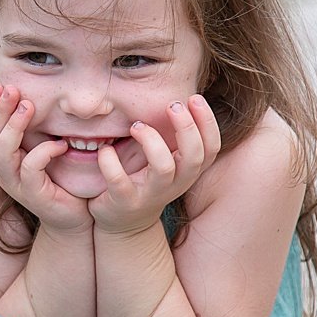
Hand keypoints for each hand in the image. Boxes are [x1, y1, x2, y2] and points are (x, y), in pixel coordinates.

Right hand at [0, 82, 91, 233]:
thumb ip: (36, 130)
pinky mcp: (32, 194)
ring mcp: (15, 184)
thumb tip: (33, 96)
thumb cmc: (59, 179)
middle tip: (12, 88)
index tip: (0, 83)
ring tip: (28, 106)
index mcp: (3, 157)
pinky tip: (60, 144)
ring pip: (4, 152)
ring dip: (15, 127)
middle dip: (1, 109)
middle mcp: (3, 170)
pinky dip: (44, 152)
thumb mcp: (44, 149)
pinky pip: (30, 168)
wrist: (73, 215)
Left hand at [89, 94, 220, 236]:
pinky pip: (120, 183)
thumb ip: (174, 135)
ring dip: (151, 142)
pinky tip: (105, 151)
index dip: (208, 123)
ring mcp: (150, 195)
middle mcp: (175, 183)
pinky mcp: (125, 202)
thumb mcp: (166, 159)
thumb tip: (179, 95)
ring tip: (136, 126)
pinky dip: (111, 163)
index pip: (211, 148)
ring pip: (163, 168)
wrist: (123, 221)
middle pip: (194, 157)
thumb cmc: (146, 179)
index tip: (194, 97)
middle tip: (172, 105)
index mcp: (187, 170)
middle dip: (186, 128)